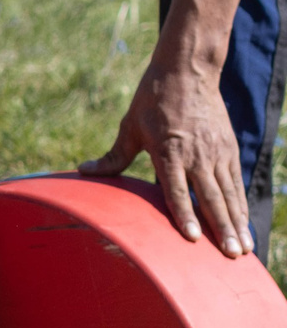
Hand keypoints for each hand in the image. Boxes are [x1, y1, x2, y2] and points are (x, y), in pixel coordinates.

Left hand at [82, 55, 253, 254]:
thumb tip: (82, 172)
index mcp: (169, 150)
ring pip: (229, 194)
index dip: (184, 214)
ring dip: (237, 223)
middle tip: (231, 256)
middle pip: (211, 198)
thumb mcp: (129, 126)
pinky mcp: (229, 150)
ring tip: (243, 250)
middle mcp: (197, 155)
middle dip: (222, 229)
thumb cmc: (153, 99)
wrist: (188, 71)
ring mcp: (217, 153)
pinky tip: (244, 225)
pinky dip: (240, 205)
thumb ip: (113, 156)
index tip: (193, 238)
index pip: (177, 189)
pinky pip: (236, 183)